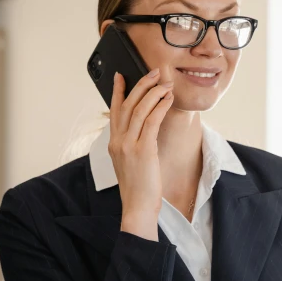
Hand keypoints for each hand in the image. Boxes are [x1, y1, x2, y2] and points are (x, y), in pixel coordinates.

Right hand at [109, 67, 173, 221]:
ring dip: (154, 93)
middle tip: (154, 73)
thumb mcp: (129, 163)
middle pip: (127, 105)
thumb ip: (132, 145)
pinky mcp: (143, 150)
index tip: (121, 75)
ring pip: (139, 110)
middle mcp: (118, 141)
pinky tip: (168, 99)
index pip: (114, 111)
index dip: (118, 91)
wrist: (137, 206)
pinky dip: (160, 107)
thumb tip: (145, 128)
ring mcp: (129, 145)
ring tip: (166, 83)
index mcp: (113, 144)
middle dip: (141, 85)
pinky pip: (151, 121)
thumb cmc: (138, 188)